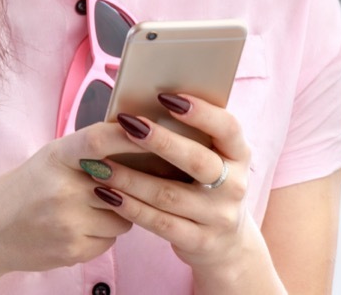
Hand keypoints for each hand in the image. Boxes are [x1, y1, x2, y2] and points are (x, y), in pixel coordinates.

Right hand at [0, 121, 140, 277]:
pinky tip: (80, 227)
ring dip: (118, 212)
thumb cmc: (25, 189)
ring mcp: (68, 222)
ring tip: (90, 207)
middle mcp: (62, 188)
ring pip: (124, 216)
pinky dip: (103, 234)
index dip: (128, 135)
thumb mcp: (49, 160)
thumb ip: (87, 152)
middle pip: (124, 183)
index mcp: (56, 157)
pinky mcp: (73, 250)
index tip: (150, 131)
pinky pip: (111, 240)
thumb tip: (140, 143)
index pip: (98, 140)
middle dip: (130, 183)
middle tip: (124, 180)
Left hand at [80, 95, 257, 270]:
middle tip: (127, 124)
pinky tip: (107, 193)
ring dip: (131, 178)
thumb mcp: (212, 159)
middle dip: (160, 141)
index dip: (201, 112)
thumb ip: (192, 136)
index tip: (166, 96)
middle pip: (197, 161)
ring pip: (170, 194)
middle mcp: (235, 186)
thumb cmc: (207, 184)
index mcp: (239, 155)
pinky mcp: (200, 241)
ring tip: (101, 164)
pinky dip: (130, 207)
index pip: (228, 128)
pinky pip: (159, 223)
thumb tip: (144, 103)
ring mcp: (219, 217)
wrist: (226, 243)